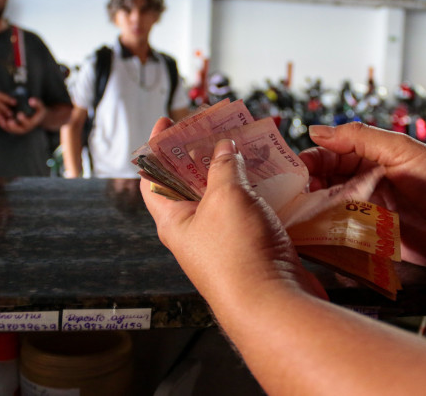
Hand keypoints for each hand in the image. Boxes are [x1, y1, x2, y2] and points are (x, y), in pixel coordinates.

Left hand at [0, 97, 46, 134]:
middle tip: (9, 121)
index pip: (28, 123)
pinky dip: (3, 124)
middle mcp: (25, 128)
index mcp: (32, 123)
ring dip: (6, 126)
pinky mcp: (14, 128)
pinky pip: (7, 128)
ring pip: (11, 130)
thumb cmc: (39, 110)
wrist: (38, 117)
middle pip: (19, 129)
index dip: (24, 119)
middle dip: (13, 126)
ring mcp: (19, 129)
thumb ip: (37, 103)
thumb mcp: (40, 106)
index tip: (20, 114)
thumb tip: (31, 100)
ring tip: (1, 120)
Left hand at [141, 118, 326, 305]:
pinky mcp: (252, 246)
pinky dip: (259, 190)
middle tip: (218, 126)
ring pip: (225, 197)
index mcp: (173, 220)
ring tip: (249, 142)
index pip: (152, 178)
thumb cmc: (238, 252)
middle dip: (204, 153)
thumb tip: (222, 147)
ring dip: (236, 170)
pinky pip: (251, 211)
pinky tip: (273, 174)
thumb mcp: (225, 196)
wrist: (272, 304)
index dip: (156, 148)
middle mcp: (194, 231)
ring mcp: (224, 240)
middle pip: (191, 184)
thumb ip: (223, 166)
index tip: (166, 122)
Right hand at [300, 123, 425, 268]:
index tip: (290, 170)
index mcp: (371, 157)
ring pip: (328, 210)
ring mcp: (368, 213)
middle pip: (323, 183)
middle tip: (289, 196)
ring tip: (297, 216)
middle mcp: (366, 184)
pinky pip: (343, 236)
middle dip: (305, 187)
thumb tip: (317, 130)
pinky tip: (314, 235)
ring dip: (313, 211)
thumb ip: (358, 138)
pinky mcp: (373, 241)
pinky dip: (327, 235)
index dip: (309, 160)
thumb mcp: (400, 150)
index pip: (329, 155)